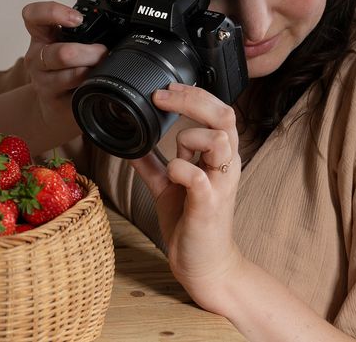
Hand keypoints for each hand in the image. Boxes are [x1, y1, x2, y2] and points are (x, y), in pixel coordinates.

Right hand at [21, 1, 107, 134]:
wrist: (54, 105)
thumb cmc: (66, 69)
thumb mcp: (70, 43)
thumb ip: (84, 30)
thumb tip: (121, 17)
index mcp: (42, 36)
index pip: (33, 15)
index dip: (53, 13)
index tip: (77, 19)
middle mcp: (37, 57)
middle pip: (61, 52)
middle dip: (90, 53)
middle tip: (103, 52)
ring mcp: (43, 80)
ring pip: (69, 74)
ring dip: (92, 71)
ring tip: (102, 69)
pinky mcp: (52, 100)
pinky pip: (74, 93)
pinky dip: (89, 87)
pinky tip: (94, 85)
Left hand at [130, 82, 243, 308]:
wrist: (205, 264)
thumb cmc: (192, 222)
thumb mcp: (168, 186)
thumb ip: (152, 163)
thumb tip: (130, 142)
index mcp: (219, 156)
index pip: (219, 111)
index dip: (193, 95)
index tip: (166, 91)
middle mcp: (225, 165)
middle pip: (225, 115)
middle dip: (192, 100)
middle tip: (163, 98)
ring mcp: (220, 184)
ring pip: (219, 139)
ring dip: (190, 136)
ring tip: (175, 152)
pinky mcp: (208, 205)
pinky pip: (197, 176)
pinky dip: (180, 168)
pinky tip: (172, 175)